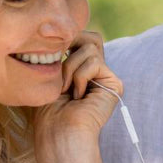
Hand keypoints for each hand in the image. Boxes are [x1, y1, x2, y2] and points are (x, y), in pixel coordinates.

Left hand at [32, 29, 119, 157]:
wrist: (58, 133)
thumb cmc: (48, 110)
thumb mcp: (50, 74)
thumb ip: (61, 52)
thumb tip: (63, 29)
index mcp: (82, 70)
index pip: (80, 38)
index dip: (65, 41)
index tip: (48, 55)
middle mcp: (97, 72)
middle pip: (91, 37)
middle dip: (70, 46)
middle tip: (58, 68)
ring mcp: (107, 78)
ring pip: (89, 47)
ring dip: (69, 68)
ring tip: (65, 90)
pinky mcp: (114, 84)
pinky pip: (94, 61)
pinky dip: (79, 76)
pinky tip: (77, 96)